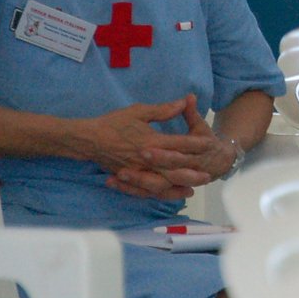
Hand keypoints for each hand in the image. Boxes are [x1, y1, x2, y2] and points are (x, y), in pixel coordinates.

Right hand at [86, 95, 233, 199]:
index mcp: (151, 140)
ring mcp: (138, 171)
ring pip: (162, 183)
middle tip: (207, 176)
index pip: (179, 143)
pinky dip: (160, 194)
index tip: (210, 144)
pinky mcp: (130, 177)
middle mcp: (146, 159)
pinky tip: (170, 195)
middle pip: (174, 168)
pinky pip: (147, 190)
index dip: (196, 144)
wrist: (88, 139)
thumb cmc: (113, 122)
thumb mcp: (138, 111)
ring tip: (193, 190)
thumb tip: (183, 102)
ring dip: (178, 187)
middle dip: (192, 173)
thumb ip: (163, 110)